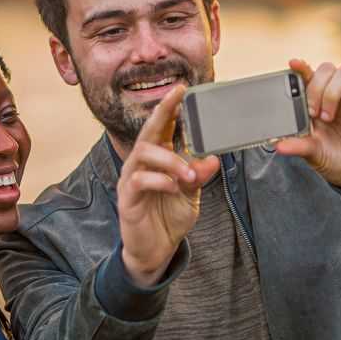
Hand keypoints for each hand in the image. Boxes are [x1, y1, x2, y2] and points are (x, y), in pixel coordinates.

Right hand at [118, 85, 220, 284]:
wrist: (156, 250)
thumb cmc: (169, 218)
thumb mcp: (191, 196)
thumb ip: (199, 177)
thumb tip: (213, 158)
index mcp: (158, 159)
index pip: (162, 127)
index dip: (170, 107)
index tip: (182, 89)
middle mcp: (141, 163)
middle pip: (148, 130)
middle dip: (162, 111)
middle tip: (177, 97)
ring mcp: (131, 179)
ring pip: (144, 153)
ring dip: (170, 160)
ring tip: (189, 173)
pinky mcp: (127, 197)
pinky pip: (138, 180)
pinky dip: (159, 180)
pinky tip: (173, 186)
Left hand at [274, 60, 340, 191]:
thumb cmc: (339, 160)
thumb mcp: (315, 155)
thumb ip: (299, 147)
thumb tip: (278, 146)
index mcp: (316, 103)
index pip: (308, 77)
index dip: (301, 67)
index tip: (293, 64)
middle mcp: (334, 95)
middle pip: (325, 68)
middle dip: (316, 87)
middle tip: (313, 113)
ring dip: (333, 92)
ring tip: (329, 117)